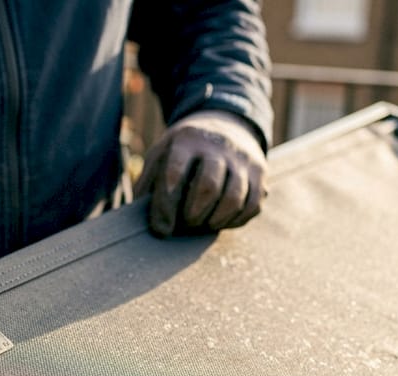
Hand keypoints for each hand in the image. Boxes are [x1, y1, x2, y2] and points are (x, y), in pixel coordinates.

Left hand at [133, 110, 267, 235]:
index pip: (174, 173)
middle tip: (185, 224)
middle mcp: (218, 146)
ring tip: (203, 224)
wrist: (225, 123)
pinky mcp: (260, 172)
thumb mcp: (162, 154)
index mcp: (187, 140)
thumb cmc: (184, 149)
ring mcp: (242, 158)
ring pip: (234, 197)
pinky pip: (252, 204)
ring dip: (216, 220)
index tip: (160, 230)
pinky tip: (221, 221)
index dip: (165, 206)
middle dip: (193, 214)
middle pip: (208, 186)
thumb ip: (149, 182)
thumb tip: (137, 219)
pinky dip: (236, 220)